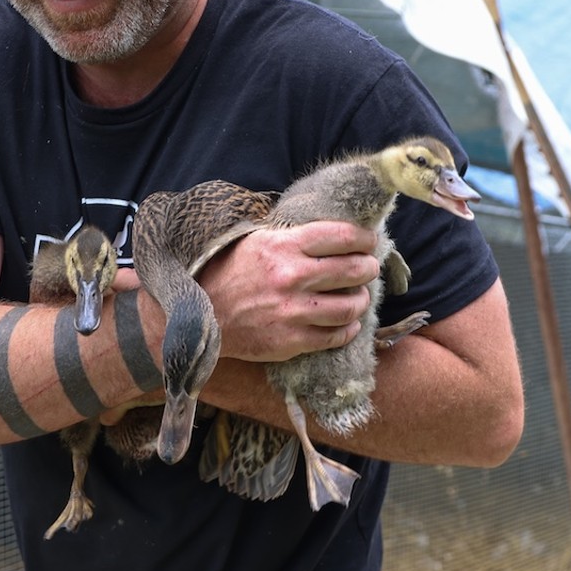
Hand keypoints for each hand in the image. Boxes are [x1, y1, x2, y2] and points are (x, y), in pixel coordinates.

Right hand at [198, 221, 379, 362]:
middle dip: (369, 268)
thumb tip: (333, 228)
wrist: (200, 315)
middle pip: (354, 270)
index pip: (343, 236)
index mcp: (283, 245)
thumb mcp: (256, 240)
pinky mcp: (290, 341)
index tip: (369, 241)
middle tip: (368, 268)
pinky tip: (346, 322)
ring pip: (351, 306)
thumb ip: (292, 234)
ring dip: (361, 300)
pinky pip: (336, 336)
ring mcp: (292, 311)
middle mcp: (291, 277)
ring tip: (358, 296)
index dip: (365, 238)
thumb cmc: (229, 272)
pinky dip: (348, 329)